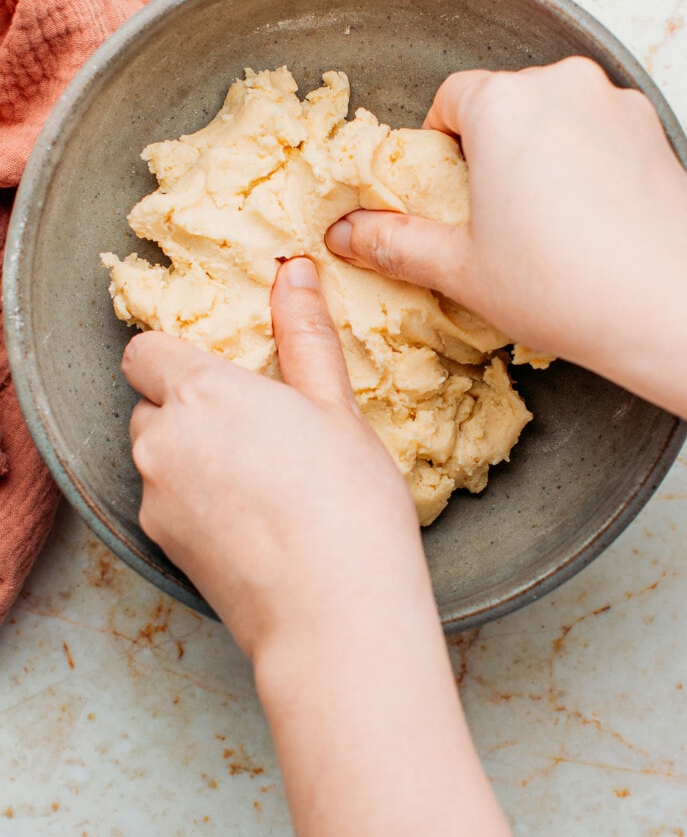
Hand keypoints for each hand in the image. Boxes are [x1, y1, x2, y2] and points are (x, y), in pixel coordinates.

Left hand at [122, 256, 418, 658]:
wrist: (335, 612)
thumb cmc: (347, 500)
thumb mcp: (334, 407)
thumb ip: (304, 335)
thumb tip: (293, 269)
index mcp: (203, 392)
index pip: (145, 351)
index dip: (177, 358)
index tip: (222, 375)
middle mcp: (162, 441)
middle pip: (151, 405)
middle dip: (188, 410)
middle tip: (256, 429)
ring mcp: (155, 498)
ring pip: (156, 456)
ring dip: (188, 456)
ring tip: (259, 481)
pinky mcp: (160, 546)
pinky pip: (164, 503)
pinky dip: (192, 503)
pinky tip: (251, 523)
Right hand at [326, 58, 686, 431]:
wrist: (673, 311)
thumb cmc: (565, 287)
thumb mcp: (461, 268)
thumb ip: (394, 242)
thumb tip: (345, 234)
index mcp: (503, 104)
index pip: (450, 99)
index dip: (440, 147)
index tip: (450, 192)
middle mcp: (561, 85)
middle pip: (504, 103)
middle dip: (491, 150)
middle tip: (494, 217)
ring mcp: (614, 103)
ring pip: (554, 115)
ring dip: (538, 153)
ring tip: (545, 224)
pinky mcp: (652, 129)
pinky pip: (598, 131)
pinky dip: (584, 161)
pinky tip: (587, 220)